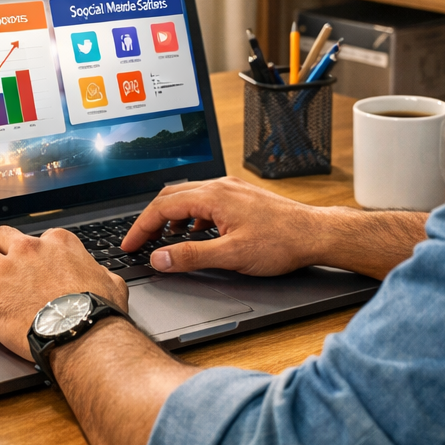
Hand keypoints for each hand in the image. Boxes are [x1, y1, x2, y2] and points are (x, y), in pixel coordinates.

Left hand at [0, 226, 128, 360]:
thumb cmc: (98, 311)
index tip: (35, 264)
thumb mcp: (111, 284)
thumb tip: (102, 277)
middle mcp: (27, 250)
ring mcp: (4, 272)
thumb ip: (100, 273)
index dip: (36, 252)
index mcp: (57, 244)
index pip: (40, 237)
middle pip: (2, 236)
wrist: (80, 332)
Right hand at [121, 176, 343, 276]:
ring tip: (163, 239)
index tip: (128, 245)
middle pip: (171, 196)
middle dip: (151, 219)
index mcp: (213, 196)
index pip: (162, 207)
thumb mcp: (231, 256)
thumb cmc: (281, 243)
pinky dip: (191, 216)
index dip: (140, 228)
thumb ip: (191, 256)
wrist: (315, 234)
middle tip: (138, 241)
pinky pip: (206, 200)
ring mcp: (232, 190)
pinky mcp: (241, 197)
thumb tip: (159, 258)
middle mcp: (221, 186)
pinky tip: (196, 232)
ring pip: (189, 197)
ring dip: (171, 217)